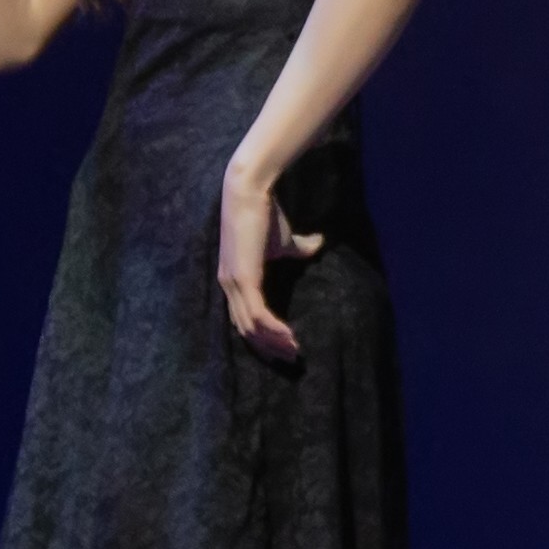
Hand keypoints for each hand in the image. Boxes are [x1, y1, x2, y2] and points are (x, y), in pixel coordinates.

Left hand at [217, 156, 325, 363]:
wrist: (251, 190)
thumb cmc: (265, 213)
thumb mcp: (284, 240)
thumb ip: (300, 248)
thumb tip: (319, 244)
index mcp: (234, 280)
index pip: (243, 319)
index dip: (262, 337)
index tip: (284, 347)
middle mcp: (229, 286)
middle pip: (245, 329)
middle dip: (268, 347)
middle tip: (291, 358)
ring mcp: (234, 283)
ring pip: (250, 327)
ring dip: (273, 342)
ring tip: (294, 351)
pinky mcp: (243, 278)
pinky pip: (257, 313)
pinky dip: (273, 329)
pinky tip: (290, 336)